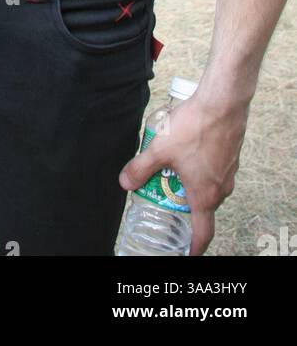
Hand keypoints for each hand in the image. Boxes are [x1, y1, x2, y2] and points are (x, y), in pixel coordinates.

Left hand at [119, 90, 248, 254]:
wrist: (222, 103)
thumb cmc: (195, 128)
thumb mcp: (160, 149)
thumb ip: (140, 167)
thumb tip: (125, 182)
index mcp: (205, 196)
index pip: (203, 233)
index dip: (193, 246)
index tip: (186, 251)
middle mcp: (221, 189)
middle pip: (203, 208)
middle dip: (184, 206)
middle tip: (166, 197)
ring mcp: (228, 173)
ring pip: (208, 187)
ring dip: (192, 184)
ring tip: (172, 169)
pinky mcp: (230, 156)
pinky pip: (214, 170)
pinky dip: (201, 168)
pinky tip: (187, 149)